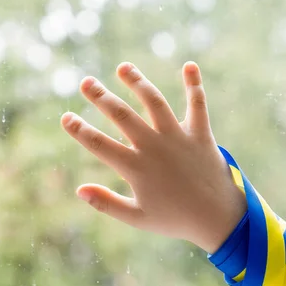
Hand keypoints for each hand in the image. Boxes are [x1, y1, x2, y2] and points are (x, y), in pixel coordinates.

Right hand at [61, 62, 245, 252]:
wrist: (219, 219)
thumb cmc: (174, 219)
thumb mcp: (137, 218)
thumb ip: (106, 203)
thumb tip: (79, 190)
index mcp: (136, 168)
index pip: (99, 144)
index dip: (79, 130)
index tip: (65, 117)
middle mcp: (154, 147)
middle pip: (122, 115)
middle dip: (101, 97)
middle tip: (86, 82)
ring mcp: (178, 138)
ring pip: (154, 102)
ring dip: (137, 83)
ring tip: (123, 67)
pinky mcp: (200, 134)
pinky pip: (197, 105)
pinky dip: (194, 85)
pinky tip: (189, 65)